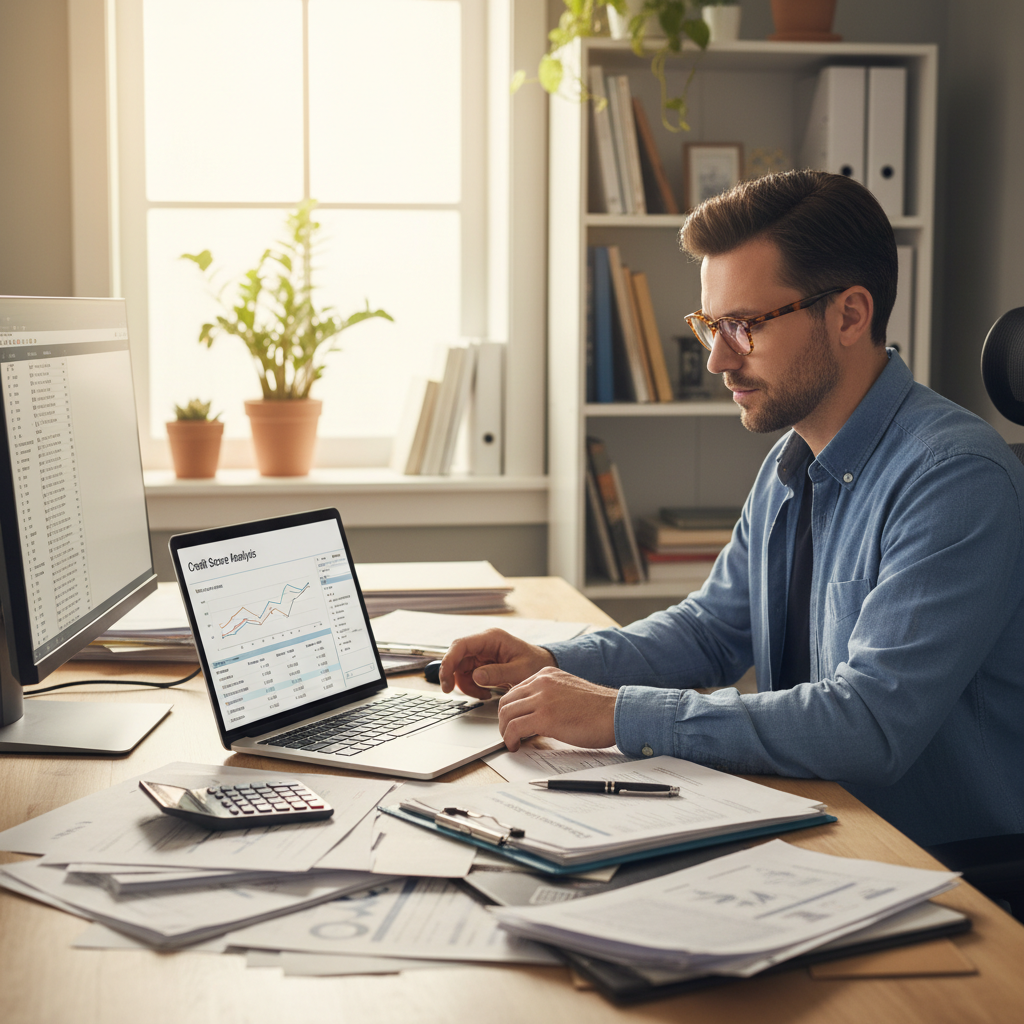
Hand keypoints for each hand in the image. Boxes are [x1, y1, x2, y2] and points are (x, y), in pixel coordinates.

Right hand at [439, 628, 555, 700]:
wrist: (543, 667)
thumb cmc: (536, 665)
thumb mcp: (520, 671)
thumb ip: (498, 673)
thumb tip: (476, 676)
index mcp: (492, 638)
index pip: (461, 645)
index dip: (449, 661)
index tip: (446, 680)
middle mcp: (484, 643)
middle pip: (456, 657)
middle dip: (451, 675)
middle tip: (450, 691)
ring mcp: (482, 653)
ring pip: (460, 668)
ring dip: (465, 685)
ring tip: (482, 695)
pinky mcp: (482, 664)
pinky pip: (468, 676)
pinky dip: (472, 687)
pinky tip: (485, 693)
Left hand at [497, 668, 616, 751]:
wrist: (615, 713)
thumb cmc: (599, 708)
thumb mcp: (568, 691)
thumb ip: (550, 696)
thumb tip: (535, 713)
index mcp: (547, 674)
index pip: (515, 690)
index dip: (510, 709)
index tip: (511, 721)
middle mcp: (542, 682)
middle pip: (506, 701)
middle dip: (503, 720)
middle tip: (508, 734)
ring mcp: (542, 698)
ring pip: (506, 714)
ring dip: (505, 731)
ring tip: (512, 742)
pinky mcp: (544, 717)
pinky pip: (514, 728)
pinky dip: (510, 739)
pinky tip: (516, 746)